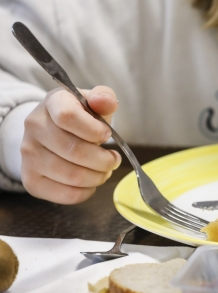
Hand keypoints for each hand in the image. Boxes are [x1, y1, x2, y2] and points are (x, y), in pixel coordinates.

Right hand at [21, 86, 120, 203]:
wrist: (53, 132)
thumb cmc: (81, 118)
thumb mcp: (94, 103)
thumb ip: (104, 98)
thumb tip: (106, 101)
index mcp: (52, 102)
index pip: (68, 117)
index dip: (95, 130)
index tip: (107, 134)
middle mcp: (34, 127)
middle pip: (75, 151)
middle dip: (104, 160)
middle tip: (113, 159)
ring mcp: (29, 155)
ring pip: (73, 176)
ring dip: (98, 177)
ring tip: (104, 170)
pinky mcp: (32, 180)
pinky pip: (66, 194)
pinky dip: (87, 192)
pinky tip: (91, 182)